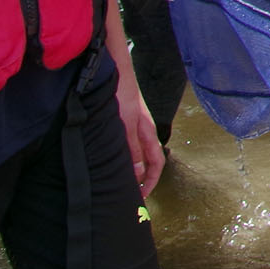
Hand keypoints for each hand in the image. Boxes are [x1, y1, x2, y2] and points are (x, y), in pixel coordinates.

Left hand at [117, 58, 165, 196]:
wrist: (116, 72)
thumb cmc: (122, 95)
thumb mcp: (126, 124)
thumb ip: (132, 148)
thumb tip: (138, 173)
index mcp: (148, 133)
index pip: (156, 163)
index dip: (151, 182)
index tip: (142, 197)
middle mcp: (143, 131)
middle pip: (148, 160)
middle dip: (142, 179)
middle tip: (130, 195)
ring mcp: (135, 125)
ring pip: (138, 153)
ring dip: (132, 168)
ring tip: (120, 180)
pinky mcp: (125, 120)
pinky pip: (129, 144)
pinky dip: (124, 156)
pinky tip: (113, 158)